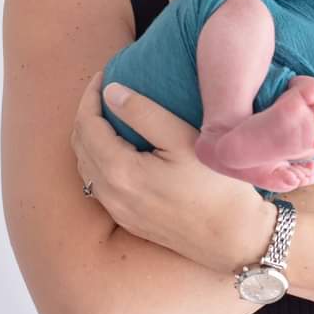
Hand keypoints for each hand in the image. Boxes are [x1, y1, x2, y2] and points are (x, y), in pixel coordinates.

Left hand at [70, 71, 275, 273]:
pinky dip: (97, 159)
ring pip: (86, 167)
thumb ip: (144, 113)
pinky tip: (117, 149)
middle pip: (80, 145)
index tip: (104, 74)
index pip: (87, 125)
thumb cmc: (217, 186)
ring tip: (109, 114)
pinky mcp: (129, 221)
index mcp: (120, 171)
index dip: (90, 96)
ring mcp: (118, 211)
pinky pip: (98, 184)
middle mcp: (111, 194)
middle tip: (104, 90)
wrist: (234, 238)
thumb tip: (111, 92)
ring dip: (90, 137)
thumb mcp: (184, 139)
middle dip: (87, 113)